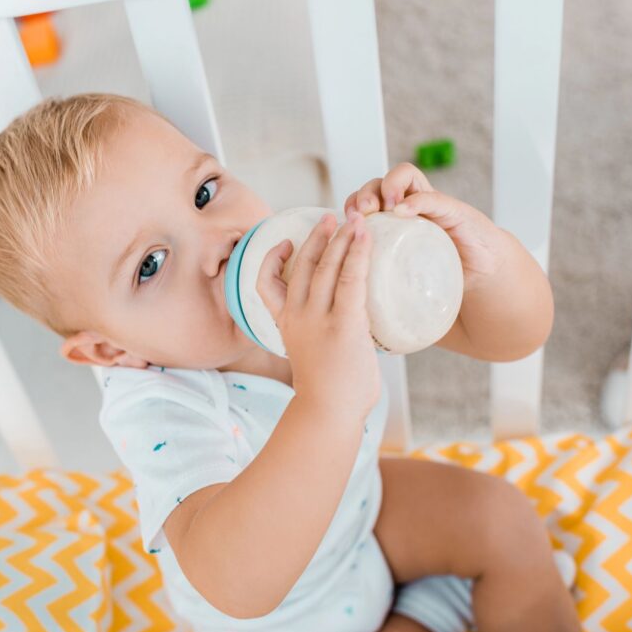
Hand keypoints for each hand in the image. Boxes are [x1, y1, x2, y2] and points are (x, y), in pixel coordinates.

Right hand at [255, 211, 380, 412]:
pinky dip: (357, 253)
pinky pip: (350, 278)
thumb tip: (352, 330)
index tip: (287, 244)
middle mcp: (297, 316)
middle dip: (316, 237)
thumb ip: (324, 338)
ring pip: (326, 266)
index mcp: (285, 325)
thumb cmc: (328, 395)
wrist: (328, 414)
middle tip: (330, 217)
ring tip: (352, 218)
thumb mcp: (313, 359)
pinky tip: (364, 237)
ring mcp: (318, 318)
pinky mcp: (344, 322)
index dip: (273, 259)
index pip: (266, 284)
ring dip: (339, 238)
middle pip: (302, 266)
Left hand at [343, 162, 508, 291]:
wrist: (482, 279)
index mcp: (392, 222)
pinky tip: (402, 211)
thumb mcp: (400, 279)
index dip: (351, 204)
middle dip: (363, 194)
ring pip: (403, 176)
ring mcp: (432, 205)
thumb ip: (378, 278)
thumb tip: (346, 299)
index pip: (365, 199)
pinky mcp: (454, 211)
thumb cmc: (438, 280)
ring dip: (386, 186)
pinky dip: (416, 201)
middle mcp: (410, 207)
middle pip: (378, 183)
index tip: (344, 223)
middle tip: (359, 214)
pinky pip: (432, 197)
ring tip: (378, 208)